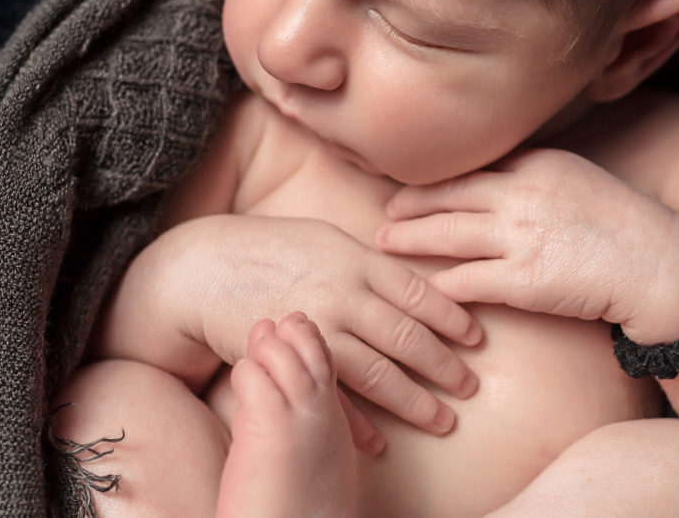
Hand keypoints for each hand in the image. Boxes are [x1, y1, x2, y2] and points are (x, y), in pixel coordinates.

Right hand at [140, 214, 481, 438]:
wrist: (203, 268)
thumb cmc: (271, 248)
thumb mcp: (327, 237)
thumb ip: (370, 261)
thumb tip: (414, 281)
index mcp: (356, 260)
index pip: (418, 292)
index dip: (452, 318)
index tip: (476, 339)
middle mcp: (341, 294)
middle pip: (406, 337)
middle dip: (443, 366)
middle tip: (469, 386)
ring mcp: (315, 329)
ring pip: (377, 372)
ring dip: (414, 401)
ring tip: (442, 420)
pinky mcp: (288, 360)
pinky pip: (330, 397)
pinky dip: (359, 423)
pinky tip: (381, 441)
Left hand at [377, 148, 678, 341]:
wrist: (661, 267)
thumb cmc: (625, 225)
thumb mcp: (580, 179)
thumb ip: (535, 176)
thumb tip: (496, 181)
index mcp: (537, 164)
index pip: (472, 166)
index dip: (436, 176)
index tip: (413, 182)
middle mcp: (522, 194)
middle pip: (449, 195)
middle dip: (411, 203)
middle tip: (386, 210)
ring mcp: (520, 237)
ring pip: (447, 235)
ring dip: (410, 239)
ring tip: (385, 241)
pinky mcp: (523, 281)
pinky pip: (466, 281)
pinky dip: (439, 284)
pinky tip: (421, 286)